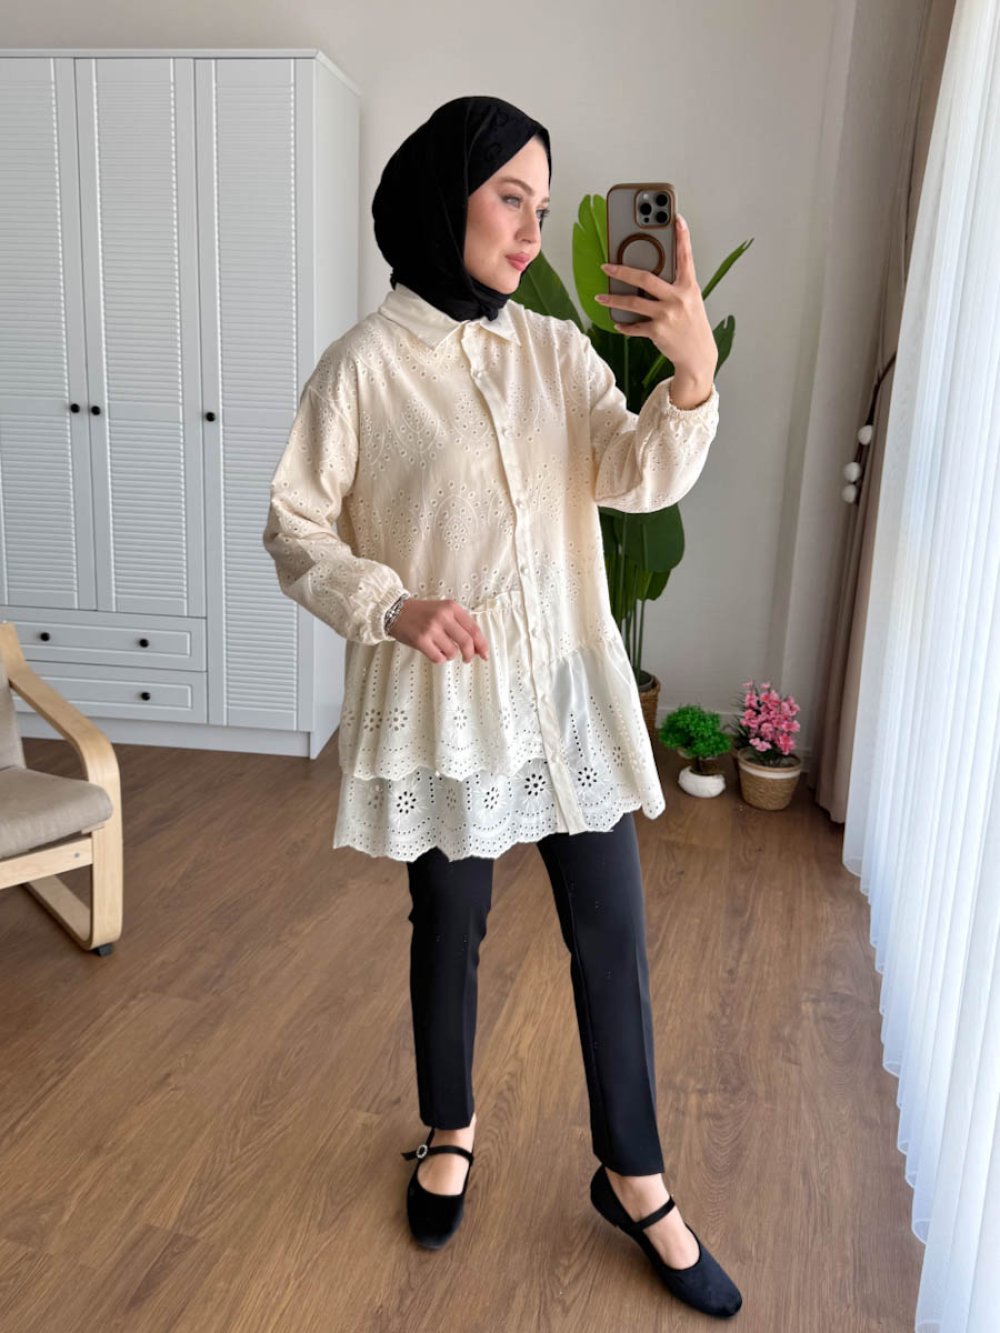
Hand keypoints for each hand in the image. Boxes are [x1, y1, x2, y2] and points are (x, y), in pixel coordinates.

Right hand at [389, 598, 489, 665]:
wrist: (394, 611)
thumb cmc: (422, 613)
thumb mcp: (443, 610)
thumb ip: (459, 625)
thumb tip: (477, 647)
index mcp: (451, 607)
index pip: (474, 629)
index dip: (482, 644)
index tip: (485, 654)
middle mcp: (443, 616)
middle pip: (466, 642)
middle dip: (470, 654)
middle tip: (468, 659)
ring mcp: (431, 628)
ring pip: (452, 652)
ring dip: (450, 655)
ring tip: (442, 649)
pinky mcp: (421, 640)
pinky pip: (439, 658)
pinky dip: (439, 658)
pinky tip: (434, 651)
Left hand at [596, 214, 717, 383]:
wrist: (698, 355)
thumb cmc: (692, 325)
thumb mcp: (690, 301)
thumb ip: (675, 287)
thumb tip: (650, 277)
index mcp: (688, 287)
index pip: (685, 257)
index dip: (682, 236)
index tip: (676, 218)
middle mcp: (678, 298)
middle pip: (646, 278)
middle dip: (622, 270)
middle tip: (606, 266)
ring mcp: (667, 315)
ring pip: (634, 303)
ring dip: (613, 300)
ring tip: (600, 296)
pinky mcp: (658, 332)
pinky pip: (635, 326)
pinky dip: (625, 325)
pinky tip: (618, 323)